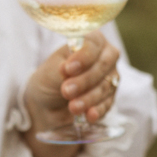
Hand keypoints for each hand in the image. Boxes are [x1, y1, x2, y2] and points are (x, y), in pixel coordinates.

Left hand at [23, 32, 120, 156]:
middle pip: (103, 65)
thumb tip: (67, 68)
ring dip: (89, 98)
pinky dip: (97, 110)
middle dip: (85, 80)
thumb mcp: (50, 71)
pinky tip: (89, 115)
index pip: (94, 43)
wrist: (47, 103)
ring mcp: (109, 78)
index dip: (83, 56)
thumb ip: (61, 68)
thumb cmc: (49, 79)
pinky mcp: (109, 98)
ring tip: (72, 107)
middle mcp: (104, 56)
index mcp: (90, 41)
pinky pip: (107, 104)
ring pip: (105, 86)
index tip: (68, 68)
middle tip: (66, 91)